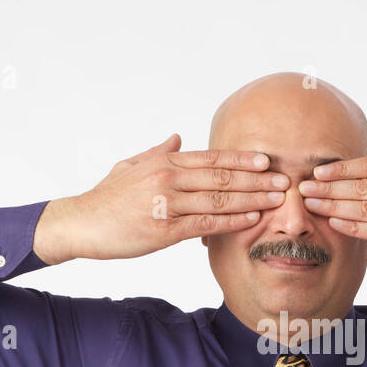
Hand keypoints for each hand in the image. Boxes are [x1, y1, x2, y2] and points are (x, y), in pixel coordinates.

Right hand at [34, 134, 289, 263]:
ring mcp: (167, 204)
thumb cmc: (106, 198)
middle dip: (257, 179)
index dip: (242, 159)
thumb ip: (158, 152)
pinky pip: (205, 223)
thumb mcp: (131, 166)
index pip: (211, 158)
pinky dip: (231, 221)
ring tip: (277, 201)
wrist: (81, 223)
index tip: (267, 161)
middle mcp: (168, 178)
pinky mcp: (164, 229)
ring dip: (252, 199)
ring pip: (219, 199)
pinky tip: (252, 220)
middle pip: (222, 177)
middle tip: (285, 181)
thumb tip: (177, 136)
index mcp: (164, 162)